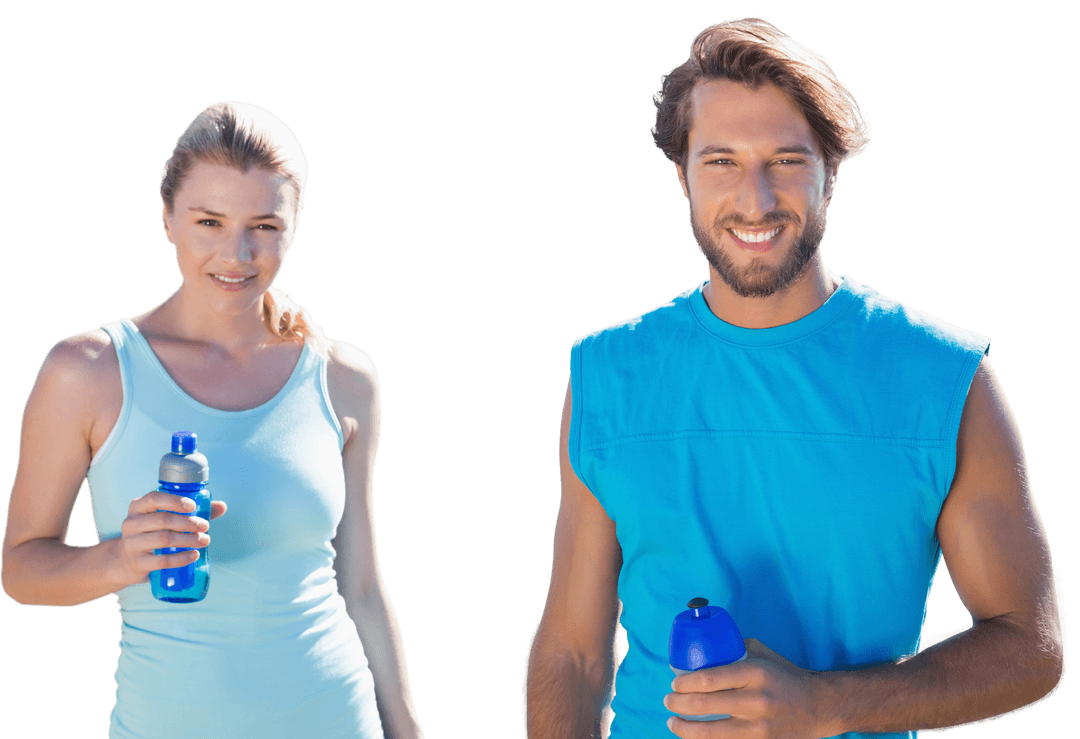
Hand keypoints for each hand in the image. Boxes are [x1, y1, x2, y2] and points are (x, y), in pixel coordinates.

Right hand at [112, 491, 226, 587]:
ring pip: (163, 539)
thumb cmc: (152, 533)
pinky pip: (161, 561)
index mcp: (137, 507)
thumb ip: (191, 511)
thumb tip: (222, 506)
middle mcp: (131, 523)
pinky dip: (181, 558)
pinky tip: (194, 555)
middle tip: (205, 526)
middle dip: (188, 522)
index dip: (174, 501)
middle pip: (163, 520)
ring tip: (204, 540)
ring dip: (188, 540)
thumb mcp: (163, 518)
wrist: (124, 561)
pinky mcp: (137, 563)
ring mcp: (132, 544)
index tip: (193, 506)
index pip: (154, 498)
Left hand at [664, 638, 825, 737]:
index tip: (674, 682)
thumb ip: (734, 649)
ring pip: (710, 732)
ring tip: (673, 722)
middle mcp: (756, 700)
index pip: (710, 678)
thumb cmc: (784, 676)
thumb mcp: (762, 654)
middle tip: (668, 701)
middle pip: (705, 705)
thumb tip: (701, 647)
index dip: (685, 682)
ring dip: (684, 728)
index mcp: (755, 673)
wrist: (818, 706)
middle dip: (678, 704)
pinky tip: (693, 735)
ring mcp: (759, 727)